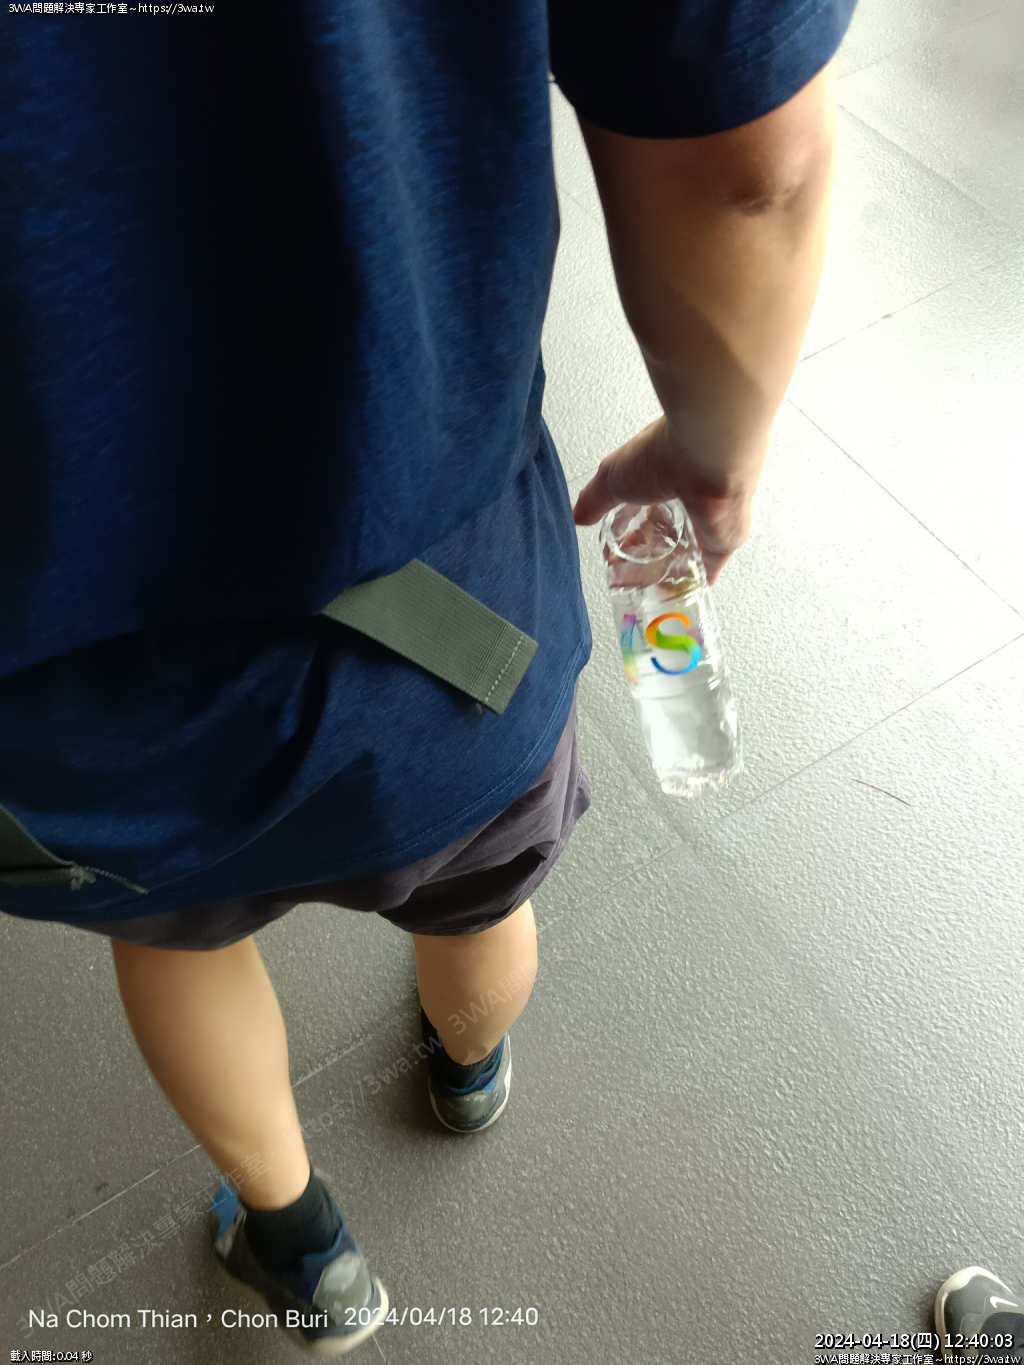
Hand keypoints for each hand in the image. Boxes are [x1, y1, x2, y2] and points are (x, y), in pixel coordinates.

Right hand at [572, 416, 759, 584]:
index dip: (624, 531)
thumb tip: (577, 515)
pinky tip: (686, 589)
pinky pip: (711, 565)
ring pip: (686, 548)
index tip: (612, 551)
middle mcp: (686, 496)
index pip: (641, 509)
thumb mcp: (611, 479)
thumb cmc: (661, 457)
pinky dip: (698, 578)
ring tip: (650, 586)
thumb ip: (594, 499)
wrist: (706, 459)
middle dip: (645, 552)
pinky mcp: (722, 538)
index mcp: (661, 477)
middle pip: (663, 532)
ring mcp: (706, 518)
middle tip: (628, 573)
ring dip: (668, 566)